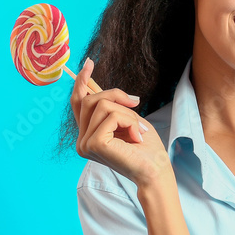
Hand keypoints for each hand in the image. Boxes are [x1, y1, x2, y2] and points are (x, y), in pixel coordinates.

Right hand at [70, 58, 167, 188]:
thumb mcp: (127, 119)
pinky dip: (129, 121)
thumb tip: (95, 84)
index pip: (78, 104)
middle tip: (137, 102)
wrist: (156, 172)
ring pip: (103, 106)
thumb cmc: (146, 149)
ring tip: (139, 130)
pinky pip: (111, 116)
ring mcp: (85, 144)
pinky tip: (137, 137)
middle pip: (91, 99)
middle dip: (116, 95)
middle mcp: (82, 141)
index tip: (89, 62)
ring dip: (128, 113)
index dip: (82, 82)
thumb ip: (111, 106)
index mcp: (88, 136)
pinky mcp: (94, 144)